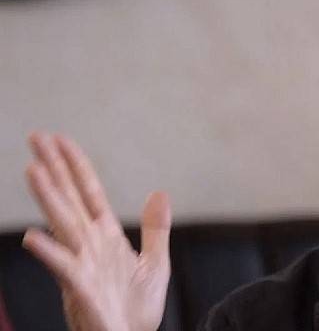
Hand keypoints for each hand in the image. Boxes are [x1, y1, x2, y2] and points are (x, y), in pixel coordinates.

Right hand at [21, 132, 171, 330]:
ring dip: (48, 198)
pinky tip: (32, 236)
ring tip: (33, 169)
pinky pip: (63, 268)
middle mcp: (89, 245)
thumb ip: (156, 228)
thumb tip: (160, 192)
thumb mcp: (155, 262)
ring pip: (62, 225)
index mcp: (105, 236)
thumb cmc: (137, 309)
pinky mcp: (81, 290)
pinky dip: (48, 253)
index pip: (88, 193)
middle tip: (36, 136)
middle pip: (69, 200)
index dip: (76, 166)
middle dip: (53, 168)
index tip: (61, 139)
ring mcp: (82, 265)